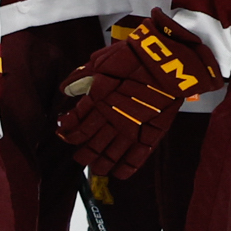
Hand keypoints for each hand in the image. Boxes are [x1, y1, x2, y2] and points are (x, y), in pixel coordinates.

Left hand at [57, 9, 224, 176]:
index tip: (63, 133)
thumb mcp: (102, 61)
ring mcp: (130, 129)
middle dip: (81, 153)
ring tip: (95, 167)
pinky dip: (125, 169)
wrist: (167, 62)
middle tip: (78, 157)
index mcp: (96, 100)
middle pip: (89, 144)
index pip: (75, 123)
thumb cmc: (135, 57)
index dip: (67, 131)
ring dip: (98, 163)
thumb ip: (81, 77)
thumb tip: (65, 90)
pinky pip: (135, 159)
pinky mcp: (150, 135)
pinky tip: (118, 174)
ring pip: (108, 155)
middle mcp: (110, 118)